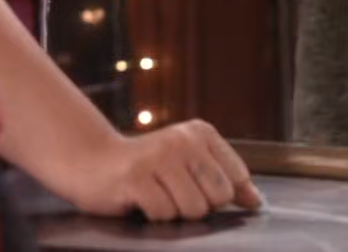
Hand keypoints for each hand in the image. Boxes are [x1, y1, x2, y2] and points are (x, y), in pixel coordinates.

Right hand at [57, 119, 263, 221]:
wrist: (91, 161)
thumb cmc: (146, 168)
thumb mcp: (189, 164)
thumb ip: (225, 180)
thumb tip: (256, 202)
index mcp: (201, 133)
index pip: (237, 178)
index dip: (220, 195)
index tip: (197, 189)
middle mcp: (183, 140)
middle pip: (219, 196)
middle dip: (199, 206)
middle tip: (172, 193)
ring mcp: (159, 157)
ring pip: (193, 209)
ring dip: (174, 212)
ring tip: (156, 195)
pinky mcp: (136, 177)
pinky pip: (164, 213)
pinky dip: (153, 215)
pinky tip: (140, 199)